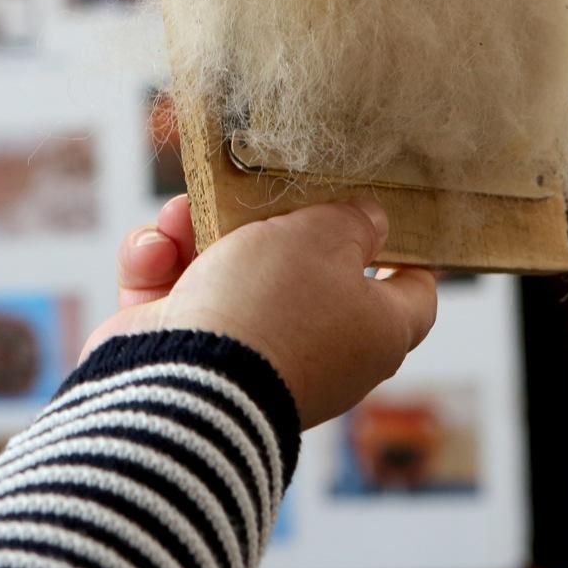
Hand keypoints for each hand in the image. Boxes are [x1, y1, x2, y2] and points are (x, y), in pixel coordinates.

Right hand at [84, 195, 437, 428]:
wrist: (188, 376)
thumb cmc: (272, 305)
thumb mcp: (324, 235)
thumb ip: (352, 220)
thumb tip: (371, 222)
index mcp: (374, 331)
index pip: (412, 292)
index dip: (407, 251)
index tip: (388, 215)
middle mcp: (316, 348)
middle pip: (303, 271)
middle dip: (266, 223)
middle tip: (251, 191)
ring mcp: (248, 353)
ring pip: (226, 272)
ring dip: (195, 233)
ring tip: (180, 213)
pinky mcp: (184, 352)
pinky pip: (174, 295)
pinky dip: (158, 268)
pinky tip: (154, 254)